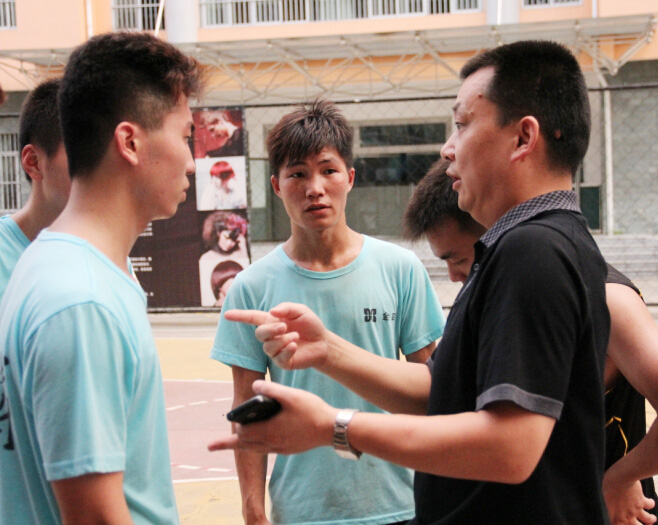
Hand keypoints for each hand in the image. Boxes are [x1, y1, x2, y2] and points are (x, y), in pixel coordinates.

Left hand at [208, 380, 337, 454]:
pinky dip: (259, 444)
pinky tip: (263, 435)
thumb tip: (254, 387)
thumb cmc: (312, 410)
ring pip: (256, 449)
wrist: (332, 429)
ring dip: (245, 444)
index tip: (211, 444)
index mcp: (269, 432)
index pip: (241, 436)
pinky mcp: (289, 449)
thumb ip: (270, 390)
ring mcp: (281, 448)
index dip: (228, 436)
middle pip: (246, 446)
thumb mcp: (291, 395)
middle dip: (233, 442)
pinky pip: (268, 449)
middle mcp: (272, 444)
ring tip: (236, 440)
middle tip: (219, 442)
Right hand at [224, 303, 329, 369]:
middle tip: (284, 327)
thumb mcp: (301, 311)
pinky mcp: (283, 362)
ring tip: (296, 337)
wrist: (323, 342)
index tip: (226, 314)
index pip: (252, 318)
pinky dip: (287, 350)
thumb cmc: (310, 325)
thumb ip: (286, 308)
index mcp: (272, 322)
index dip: (239, 316)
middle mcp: (271, 337)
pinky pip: (278, 358)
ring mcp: (275, 351)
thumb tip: (272, 311)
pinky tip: (294, 346)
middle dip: (270, 330)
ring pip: (269, 346)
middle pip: (259, 334)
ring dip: (283, 340)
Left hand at [603, 475, 656, 524]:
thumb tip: (612, 505)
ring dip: (650, 519)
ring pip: (648, 519)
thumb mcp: (605, 497)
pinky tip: (650, 501)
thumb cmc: (609, 485)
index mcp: (615, 516)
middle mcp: (627, 515)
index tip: (624, 523)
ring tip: (651, 518)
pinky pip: (650, 505)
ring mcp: (636, 509)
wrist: (620, 478)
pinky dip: (650, 503)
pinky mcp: (642, 501)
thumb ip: (610, 505)